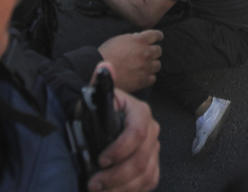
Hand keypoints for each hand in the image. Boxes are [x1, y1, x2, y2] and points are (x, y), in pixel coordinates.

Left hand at [87, 64, 160, 191]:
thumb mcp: (97, 96)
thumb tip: (104, 66)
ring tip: (100, 190)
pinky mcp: (153, 163)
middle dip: (117, 175)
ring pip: (146, 174)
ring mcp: (154, 148)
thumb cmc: (100, 110)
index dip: (120, 149)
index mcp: (140, 112)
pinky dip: (132, 189)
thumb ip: (100, 83)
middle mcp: (152, 130)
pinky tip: (114, 190)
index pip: (137, 132)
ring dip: (122, 186)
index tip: (100, 160)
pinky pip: (149, 181)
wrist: (105, 121)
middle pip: (142, 158)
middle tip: (93, 184)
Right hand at [98, 31, 162, 91]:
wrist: (101, 71)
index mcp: (140, 41)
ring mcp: (145, 67)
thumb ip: (132, 38)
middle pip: (158, 51)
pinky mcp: (143, 80)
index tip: (158, 38)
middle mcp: (145, 53)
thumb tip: (139, 37)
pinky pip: (153, 78)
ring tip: (143, 66)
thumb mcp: (119, 39)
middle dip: (153, 51)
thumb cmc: (106, 54)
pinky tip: (142, 75)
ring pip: (157, 65)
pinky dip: (148, 76)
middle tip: (147, 54)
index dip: (158, 36)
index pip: (156, 35)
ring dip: (151, 64)